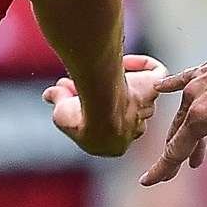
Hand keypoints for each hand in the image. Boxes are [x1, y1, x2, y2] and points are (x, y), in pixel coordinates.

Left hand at [44, 52, 167, 157]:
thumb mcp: (61, 113)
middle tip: (78, 80)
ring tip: (99, 69)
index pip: (103, 128)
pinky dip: (144, 65)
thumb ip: (58, 101)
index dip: (87, 110)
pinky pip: (157, 74)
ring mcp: (144, 111)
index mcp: (114, 147)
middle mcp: (134, 131)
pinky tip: (126, 60)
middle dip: (101, 96)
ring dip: (121, 81)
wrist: (100, 107)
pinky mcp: (151, 90)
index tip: (70, 93)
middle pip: (121, 113)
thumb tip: (48, 93)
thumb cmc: (82, 117)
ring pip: (139, 98)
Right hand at [140, 26, 206, 188]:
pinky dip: (170, 87)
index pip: (176, 150)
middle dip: (174, 157)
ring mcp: (195, 83)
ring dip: (183, 135)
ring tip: (193, 157)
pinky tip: (160, 88)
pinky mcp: (203, 70)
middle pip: (176, 134)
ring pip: (182, 114)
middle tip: (173, 176)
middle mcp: (192, 99)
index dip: (162, 169)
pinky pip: (181, 81)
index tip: (147, 182)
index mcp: (201, 117)